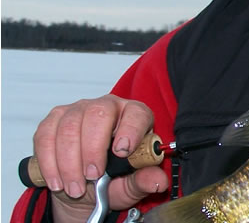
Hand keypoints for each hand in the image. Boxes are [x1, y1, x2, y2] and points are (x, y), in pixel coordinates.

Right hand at [32, 94, 168, 222]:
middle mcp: (108, 106)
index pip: (136, 113)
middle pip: (98, 114)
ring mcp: (78, 110)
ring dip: (69, 162)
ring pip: (69, 127)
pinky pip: (46, 136)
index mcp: (135, 115)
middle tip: (92, 176)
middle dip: (92, 149)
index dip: (130, 130)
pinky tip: (57, 181)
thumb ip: (144, 181)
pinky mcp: (54, 120)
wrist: (85, 186)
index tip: (122, 152)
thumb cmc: (115, 179)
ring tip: (75, 188)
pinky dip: (49, 162)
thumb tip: (157, 181)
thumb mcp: (132, 185)